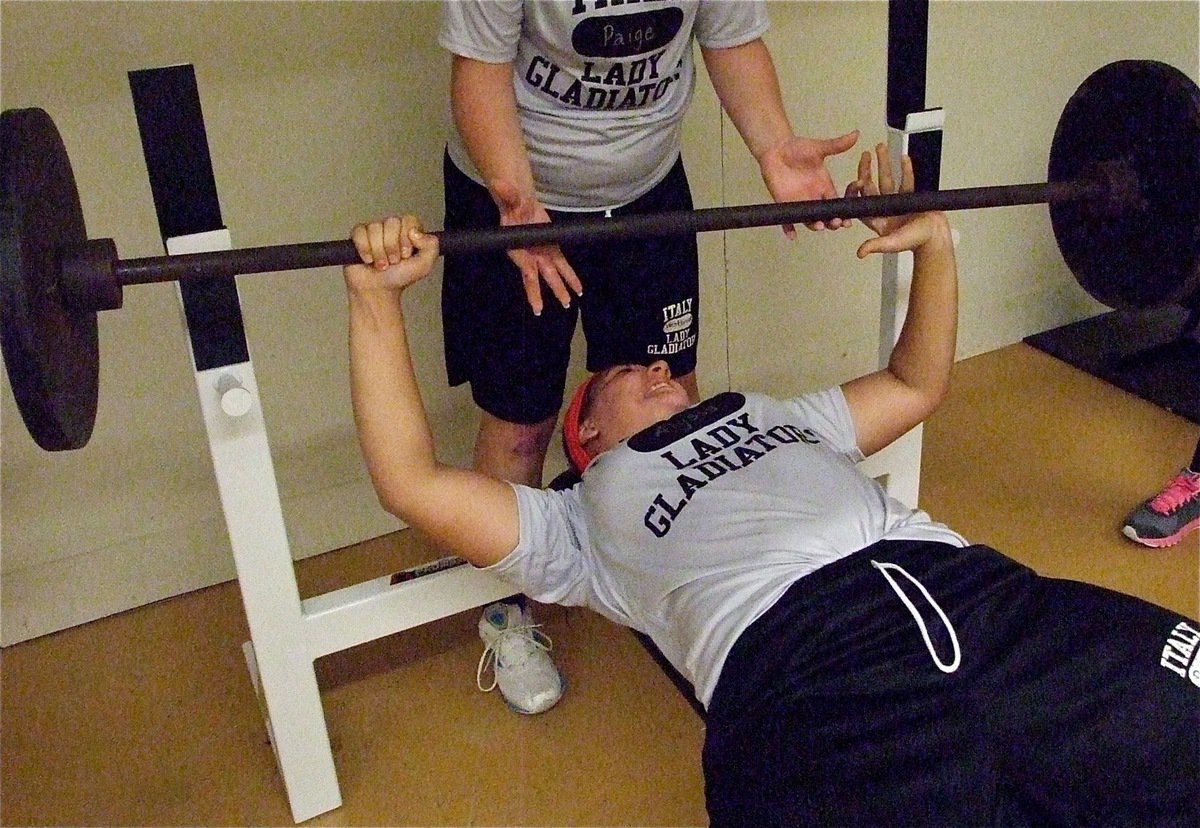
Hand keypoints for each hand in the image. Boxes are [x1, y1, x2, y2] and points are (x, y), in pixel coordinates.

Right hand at [345, 214, 438, 291]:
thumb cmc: (400, 278)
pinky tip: (368, 260)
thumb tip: (415, 231)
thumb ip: (431, 246)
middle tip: (393, 261)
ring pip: (375, 228)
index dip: (406, 237)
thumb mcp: (424, 265)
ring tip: (381, 264)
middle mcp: (392, 228)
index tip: (406, 254)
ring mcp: (374, 230)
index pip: (409, 220)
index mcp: (408, 231)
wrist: (379, 291)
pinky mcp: (358, 235)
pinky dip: (364, 249)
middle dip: (392, 247)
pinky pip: (359, 232)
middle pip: (391, 222)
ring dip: (379, 252)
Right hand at [489, 180, 582, 315]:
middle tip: (539, 309)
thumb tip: (499, 184)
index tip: (531, 276)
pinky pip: (563, 267)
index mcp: (517, 246)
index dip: (527, 269)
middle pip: (535, 277)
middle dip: (538, 293)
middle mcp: (529, 255)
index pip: (522, 262)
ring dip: (559, 289)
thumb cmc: (513, 203)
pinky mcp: (553, 252)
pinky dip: (571, 278)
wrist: (522, 204)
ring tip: (568, 303)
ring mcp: (542, 255)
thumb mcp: (510, 197)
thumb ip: (507, 194)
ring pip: (552, 275)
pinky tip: (578, 290)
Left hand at [759, 130, 858, 235]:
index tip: (848, 219)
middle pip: (825, 216)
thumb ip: (837, 145)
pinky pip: (787, 220)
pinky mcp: (784, 204)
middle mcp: (814, 197)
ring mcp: (799, 202)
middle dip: (831, 222)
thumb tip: (856, 134)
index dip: (843, 212)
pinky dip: (789, 229)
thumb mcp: (819, 147)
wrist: (776, 148)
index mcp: (825, 187)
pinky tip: (792, 236)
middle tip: (835, 224)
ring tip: (818, 226)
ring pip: (809, 220)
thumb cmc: (798, 148)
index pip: (837, 204)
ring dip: (815, 225)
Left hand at [846, 144, 945, 257]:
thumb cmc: (915, 242)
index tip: (858, 179)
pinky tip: (904, 158)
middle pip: (873, 186)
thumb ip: (876, 245)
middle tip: (865, 155)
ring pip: (889, 179)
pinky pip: (907, 180)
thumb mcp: (893, 243)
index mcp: (877, 219)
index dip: (858, 190)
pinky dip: (906, 169)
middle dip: (868, 170)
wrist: (935, 237)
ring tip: (881, 148)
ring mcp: (897, 201)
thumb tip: (860, 253)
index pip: (862, 202)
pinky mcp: (911, 196)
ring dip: (885, 164)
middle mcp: (884, 209)